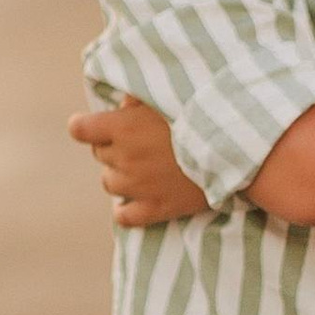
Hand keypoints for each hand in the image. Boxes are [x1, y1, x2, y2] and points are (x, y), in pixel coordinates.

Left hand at [67, 97, 211, 226]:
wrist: (235, 150)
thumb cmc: (201, 117)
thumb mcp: (168, 98)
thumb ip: (139, 100)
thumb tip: (122, 105)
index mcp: (123, 127)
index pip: (80, 130)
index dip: (84, 127)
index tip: (91, 126)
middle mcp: (124, 158)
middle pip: (99, 155)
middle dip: (111, 147)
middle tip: (136, 141)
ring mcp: (138, 187)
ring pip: (109, 183)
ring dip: (119, 175)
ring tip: (141, 167)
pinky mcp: (155, 209)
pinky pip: (124, 216)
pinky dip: (124, 210)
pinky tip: (132, 203)